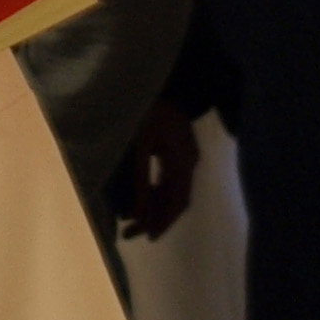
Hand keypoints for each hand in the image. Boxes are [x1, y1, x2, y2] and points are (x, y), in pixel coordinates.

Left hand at [122, 100, 198, 240]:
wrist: (167, 83)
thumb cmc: (149, 107)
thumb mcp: (140, 141)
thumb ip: (140, 176)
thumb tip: (136, 210)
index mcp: (183, 159)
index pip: (178, 200)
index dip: (163, 221)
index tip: (147, 237)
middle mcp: (189, 161)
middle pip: (176, 199)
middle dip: (155, 218)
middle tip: (130, 233)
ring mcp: (186, 156)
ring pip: (173, 191)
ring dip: (154, 207)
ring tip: (130, 221)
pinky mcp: (179, 152)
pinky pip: (170, 180)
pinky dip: (155, 193)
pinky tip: (140, 199)